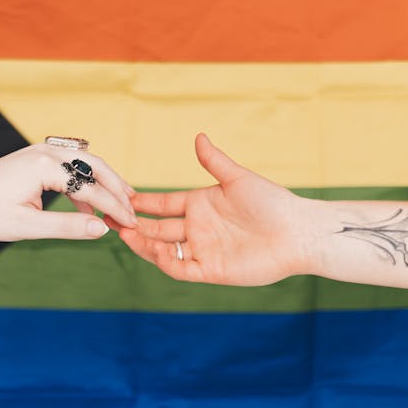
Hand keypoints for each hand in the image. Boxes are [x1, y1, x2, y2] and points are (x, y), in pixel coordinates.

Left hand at [0, 143, 137, 241]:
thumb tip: (102, 229)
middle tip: (134, 208)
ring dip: (104, 182)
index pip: (91, 187)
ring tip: (121, 204)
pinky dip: (85, 182)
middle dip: (117, 188)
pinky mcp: (37, 156)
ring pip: (86, 162)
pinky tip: (90, 205)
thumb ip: (68, 227)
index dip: (114, 207)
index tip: (131, 223)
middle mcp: (46, 151)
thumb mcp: (28, 227)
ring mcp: (41, 150)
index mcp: (44, 167)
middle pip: (95, 165)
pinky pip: (71, 165)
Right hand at [108, 134, 315, 284]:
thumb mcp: (238, 179)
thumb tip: (198, 137)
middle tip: (110, 218)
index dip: (140, 202)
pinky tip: (154, 250)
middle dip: (133, 224)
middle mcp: (198, 229)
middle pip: (156, 228)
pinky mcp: (211, 270)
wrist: (297, 232)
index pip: (162, 205)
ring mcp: (203, 250)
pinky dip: (165, 261)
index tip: (118, 196)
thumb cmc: (273, 202)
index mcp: (200, 205)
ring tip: (124, 234)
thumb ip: (214, 161)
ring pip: (163, 250)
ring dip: (143, 244)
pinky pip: (181, 268)